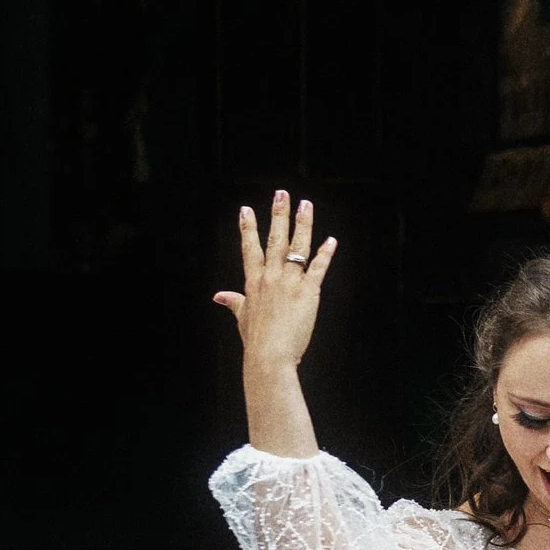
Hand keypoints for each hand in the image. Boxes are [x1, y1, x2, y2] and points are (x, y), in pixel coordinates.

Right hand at [216, 192, 336, 457]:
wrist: (270, 356)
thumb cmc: (256, 340)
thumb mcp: (242, 318)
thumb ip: (233, 303)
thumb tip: (219, 296)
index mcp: (253, 282)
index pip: (249, 249)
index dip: (248, 228)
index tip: (246, 209)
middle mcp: (270, 277)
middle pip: (274, 239)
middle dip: (278, 215)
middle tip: (281, 193)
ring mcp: (289, 283)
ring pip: (297, 247)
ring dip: (302, 224)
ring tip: (306, 205)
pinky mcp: (308, 292)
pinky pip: (318, 268)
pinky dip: (325, 253)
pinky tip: (331, 240)